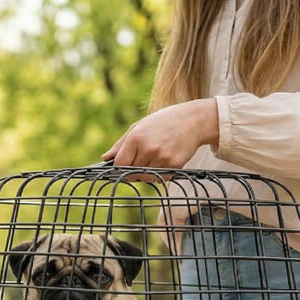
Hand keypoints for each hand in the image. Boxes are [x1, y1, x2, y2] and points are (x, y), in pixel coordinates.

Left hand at [102, 98, 218, 168]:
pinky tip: (165, 159)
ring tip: (154, 157)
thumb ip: (120, 144)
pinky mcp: (174, 165)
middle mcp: (148, 149)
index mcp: (136, 137)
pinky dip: (159, 173)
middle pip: (131, 173)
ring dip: (146, 172)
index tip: (121, 167)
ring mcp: (162, 158)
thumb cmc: (164, 122)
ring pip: (145, 177)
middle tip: (141, 159)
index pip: (120, 164)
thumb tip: (105, 158)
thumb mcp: (139, 126)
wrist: (194, 120)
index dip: (118, 168)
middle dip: (133, 170)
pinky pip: (160, 178)